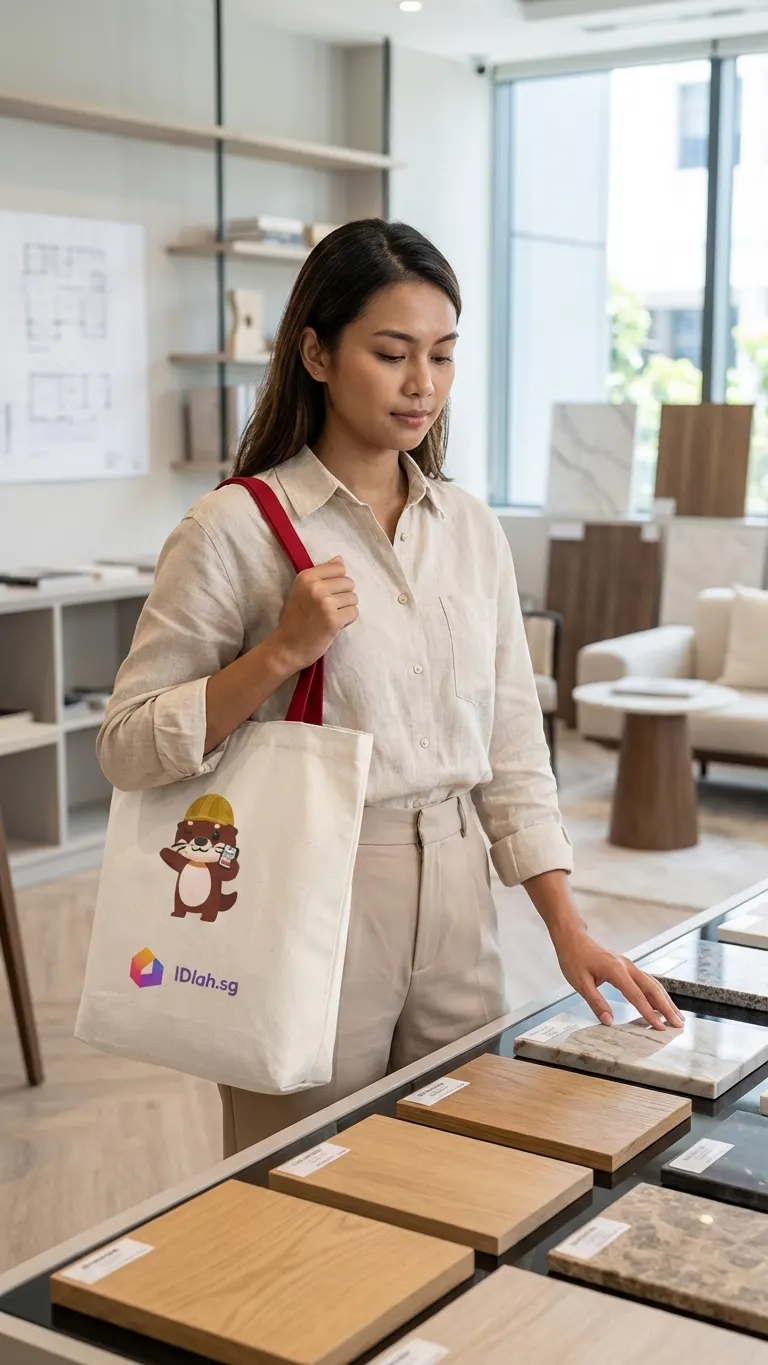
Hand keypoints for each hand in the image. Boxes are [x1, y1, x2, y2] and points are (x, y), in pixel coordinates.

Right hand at [270, 557, 358, 673]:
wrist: (286, 647)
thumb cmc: (295, 619)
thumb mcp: (302, 591)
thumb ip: (321, 575)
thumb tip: (340, 559)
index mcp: (306, 577)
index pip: (339, 568)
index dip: (338, 581)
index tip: (327, 593)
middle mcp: (315, 587)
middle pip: (349, 582)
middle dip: (343, 596)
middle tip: (329, 608)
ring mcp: (325, 603)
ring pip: (353, 598)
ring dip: (346, 609)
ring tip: (330, 616)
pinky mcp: (334, 620)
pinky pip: (354, 613)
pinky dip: (347, 620)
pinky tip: (334, 625)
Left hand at [553, 928, 683, 1030]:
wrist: (573, 938)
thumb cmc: (574, 958)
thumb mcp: (580, 983)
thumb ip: (596, 1002)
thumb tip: (609, 1021)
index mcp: (616, 971)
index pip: (637, 996)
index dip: (650, 1014)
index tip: (661, 1028)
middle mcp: (627, 967)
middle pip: (653, 989)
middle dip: (667, 1007)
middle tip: (679, 1024)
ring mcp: (629, 965)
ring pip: (653, 984)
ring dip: (666, 1000)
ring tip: (677, 1016)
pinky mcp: (627, 967)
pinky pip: (647, 981)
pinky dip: (657, 993)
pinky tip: (661, 1003)